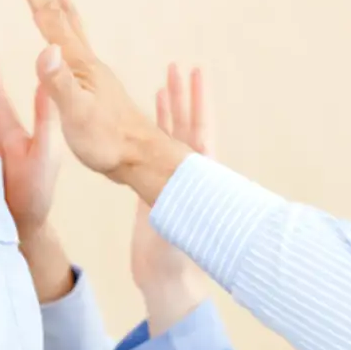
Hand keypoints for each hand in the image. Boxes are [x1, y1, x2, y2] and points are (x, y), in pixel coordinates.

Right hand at [13, 0, 189, 202]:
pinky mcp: (97, 91)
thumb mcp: (77, 115)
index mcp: (78, 64)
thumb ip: (59, 83)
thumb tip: (44, 50)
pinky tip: (63, 48)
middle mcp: (86, 62)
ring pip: (72, 29)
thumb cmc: (109, 143)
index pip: (49, 15)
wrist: (142, 160)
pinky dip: (64, 35)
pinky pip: (75, 51)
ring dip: (56, 4)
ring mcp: (93, 75)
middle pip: (63, 13)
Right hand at [131, 65, 210, 330]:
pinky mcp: (159, 189)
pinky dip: (154, 130)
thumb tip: (176, 200)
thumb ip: (176, 223)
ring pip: (173, 136)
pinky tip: (149, 113)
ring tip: (166, 77)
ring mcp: (174, 182)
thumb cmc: (172, 266)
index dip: (199, 104)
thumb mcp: (174, 242)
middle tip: (179, 67)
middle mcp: (188, 178)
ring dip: (171, 109)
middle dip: (184, 98)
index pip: (201, 135)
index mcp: (196, 184)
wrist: (165, 283)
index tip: (196, 74)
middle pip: (188, 127)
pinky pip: (156, 152)